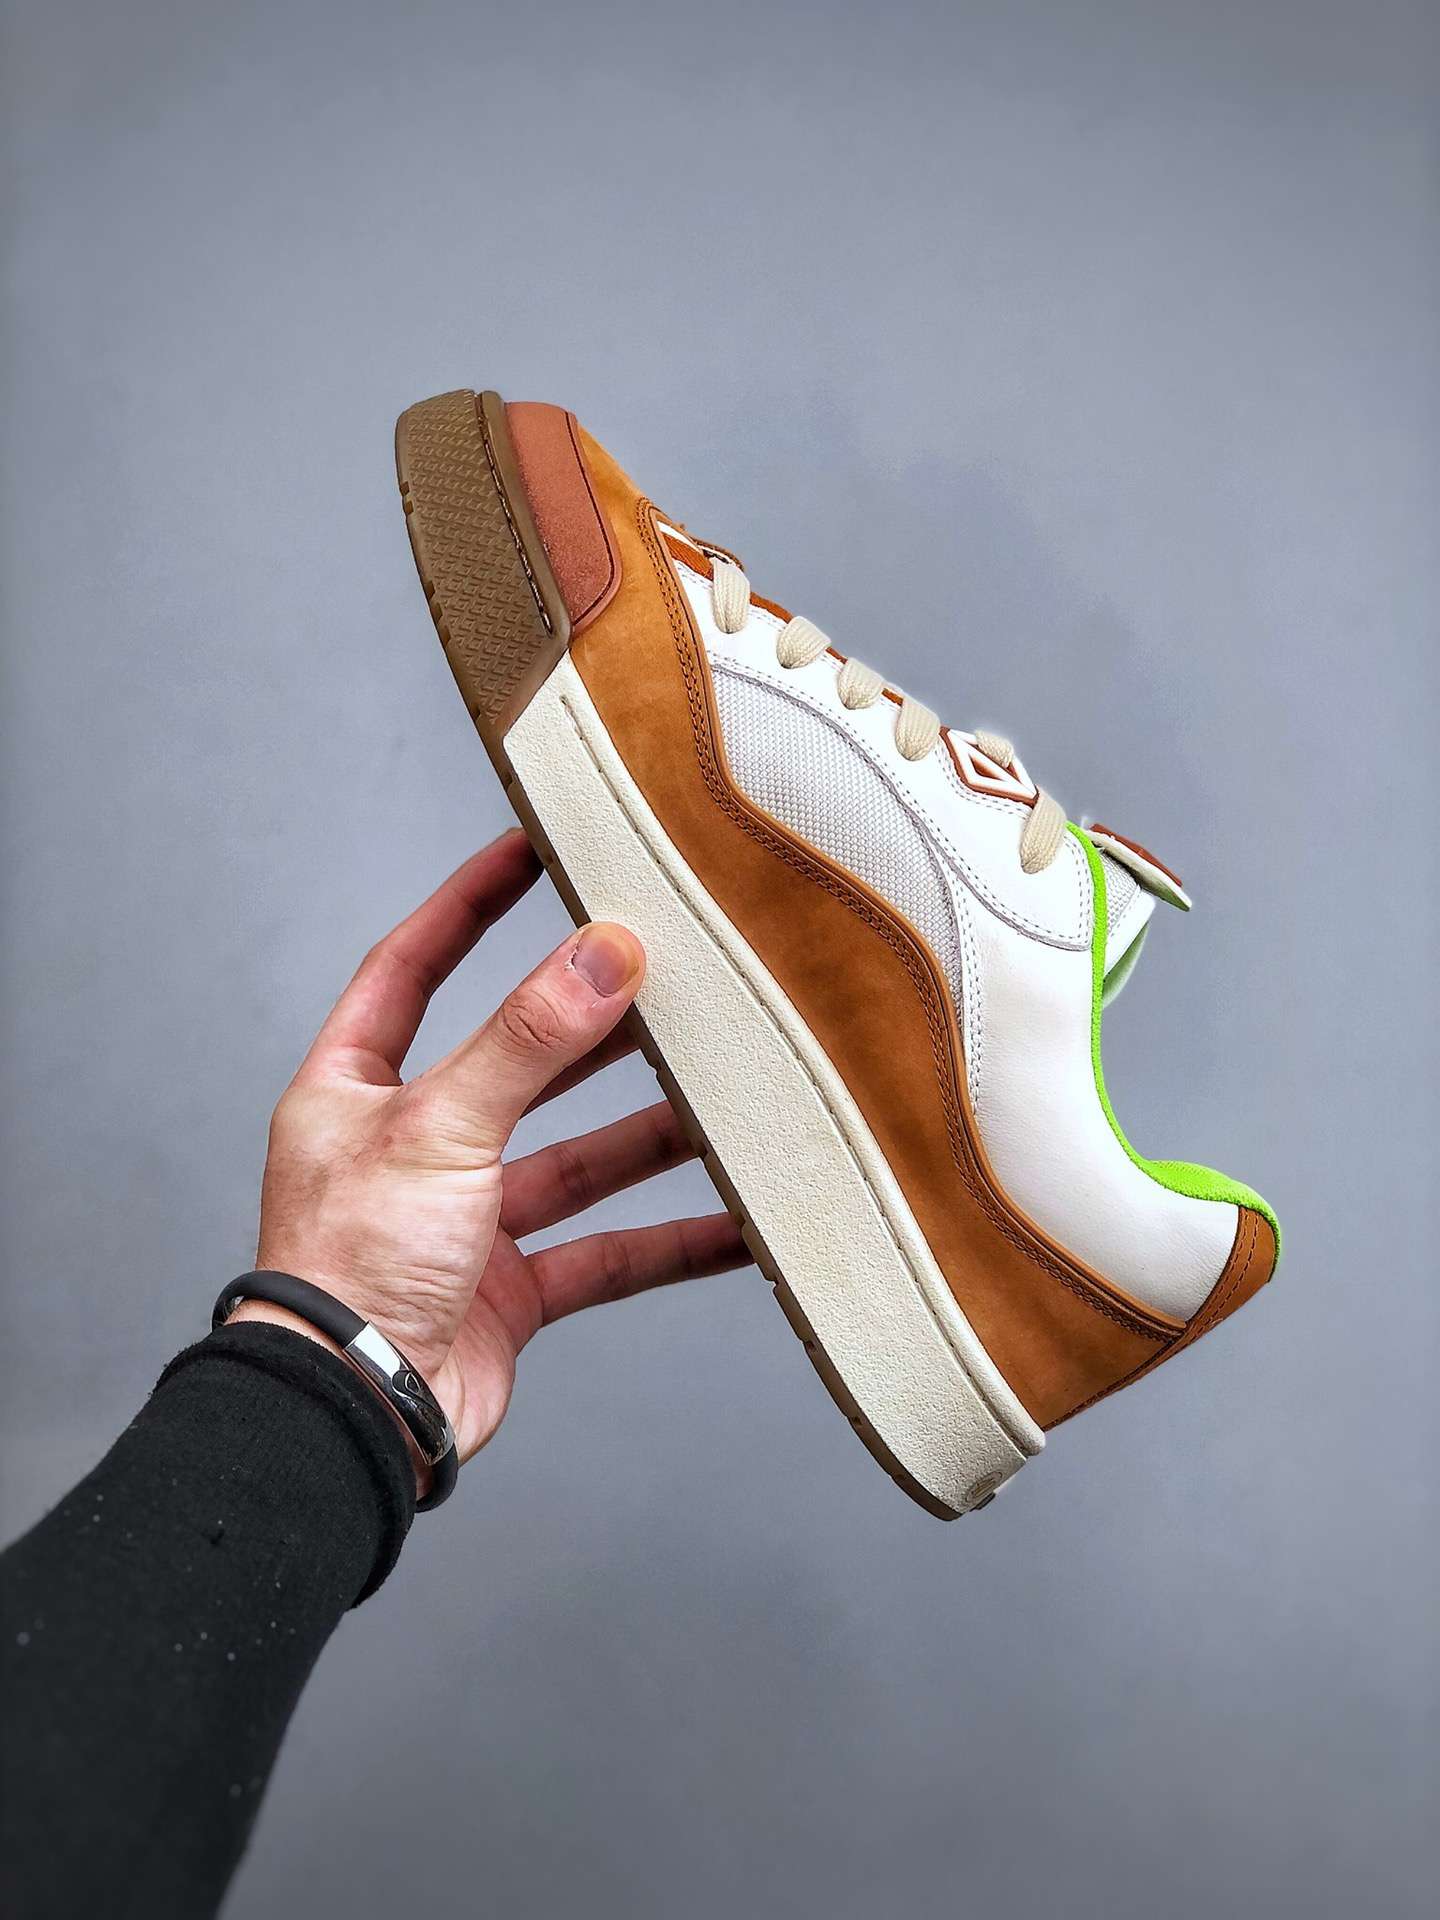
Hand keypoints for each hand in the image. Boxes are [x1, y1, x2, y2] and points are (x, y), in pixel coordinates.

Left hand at [239, 829, 747, 1466]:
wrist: (350, 1420)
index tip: (532, 847)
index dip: (468, 904)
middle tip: (672, 972)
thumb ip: (526, 1040)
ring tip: (730, 1092)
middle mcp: (412, 1147)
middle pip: (518, 1061)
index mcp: (357, 1090)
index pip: (413, 966)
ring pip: (578, 1157)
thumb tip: (604, 953)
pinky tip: (739, 1225)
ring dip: (652, 1131)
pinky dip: (672, 1241)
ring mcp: (466, 1221)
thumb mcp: (439, 1127)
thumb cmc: (348, 1269)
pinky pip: (609, 1252)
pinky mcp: (511, 1290)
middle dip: (594, 1024)